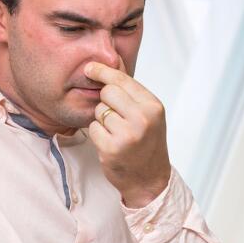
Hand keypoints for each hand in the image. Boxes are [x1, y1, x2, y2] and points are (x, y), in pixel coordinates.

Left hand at [84, 57, 171, 207]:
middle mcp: (142, 118)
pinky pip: (92, 128)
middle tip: (116, 117)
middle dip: (105, 102)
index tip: (90, 67)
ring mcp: (127, 134)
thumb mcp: (148, 114)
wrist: (150, 179)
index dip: (103, 72)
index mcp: (153, 106)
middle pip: (107, 92)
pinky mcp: (112, 148)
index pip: (122, 80)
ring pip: (98, 111)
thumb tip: (111, 63)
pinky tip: (111, 144)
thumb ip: (131, 92)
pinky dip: (97, 135)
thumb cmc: (146, 142)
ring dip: (102, 121)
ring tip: (117, 133)